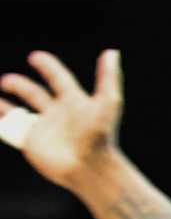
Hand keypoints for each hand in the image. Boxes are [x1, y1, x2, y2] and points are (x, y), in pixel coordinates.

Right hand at [0, 50, 123, 190]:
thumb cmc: (100, 135)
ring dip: (4, 105)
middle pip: (34, 94)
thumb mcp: (107, 102)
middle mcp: (56, 113)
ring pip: (18, 112)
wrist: (90, 166)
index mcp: (73, 101)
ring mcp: (42, 128)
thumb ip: (108, 77)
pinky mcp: (31, 142)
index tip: (35, 56)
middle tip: (6, 81)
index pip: (58, 78)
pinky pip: (9, 131)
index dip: (48, 67)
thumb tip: (112, 51)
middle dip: (19, 86)